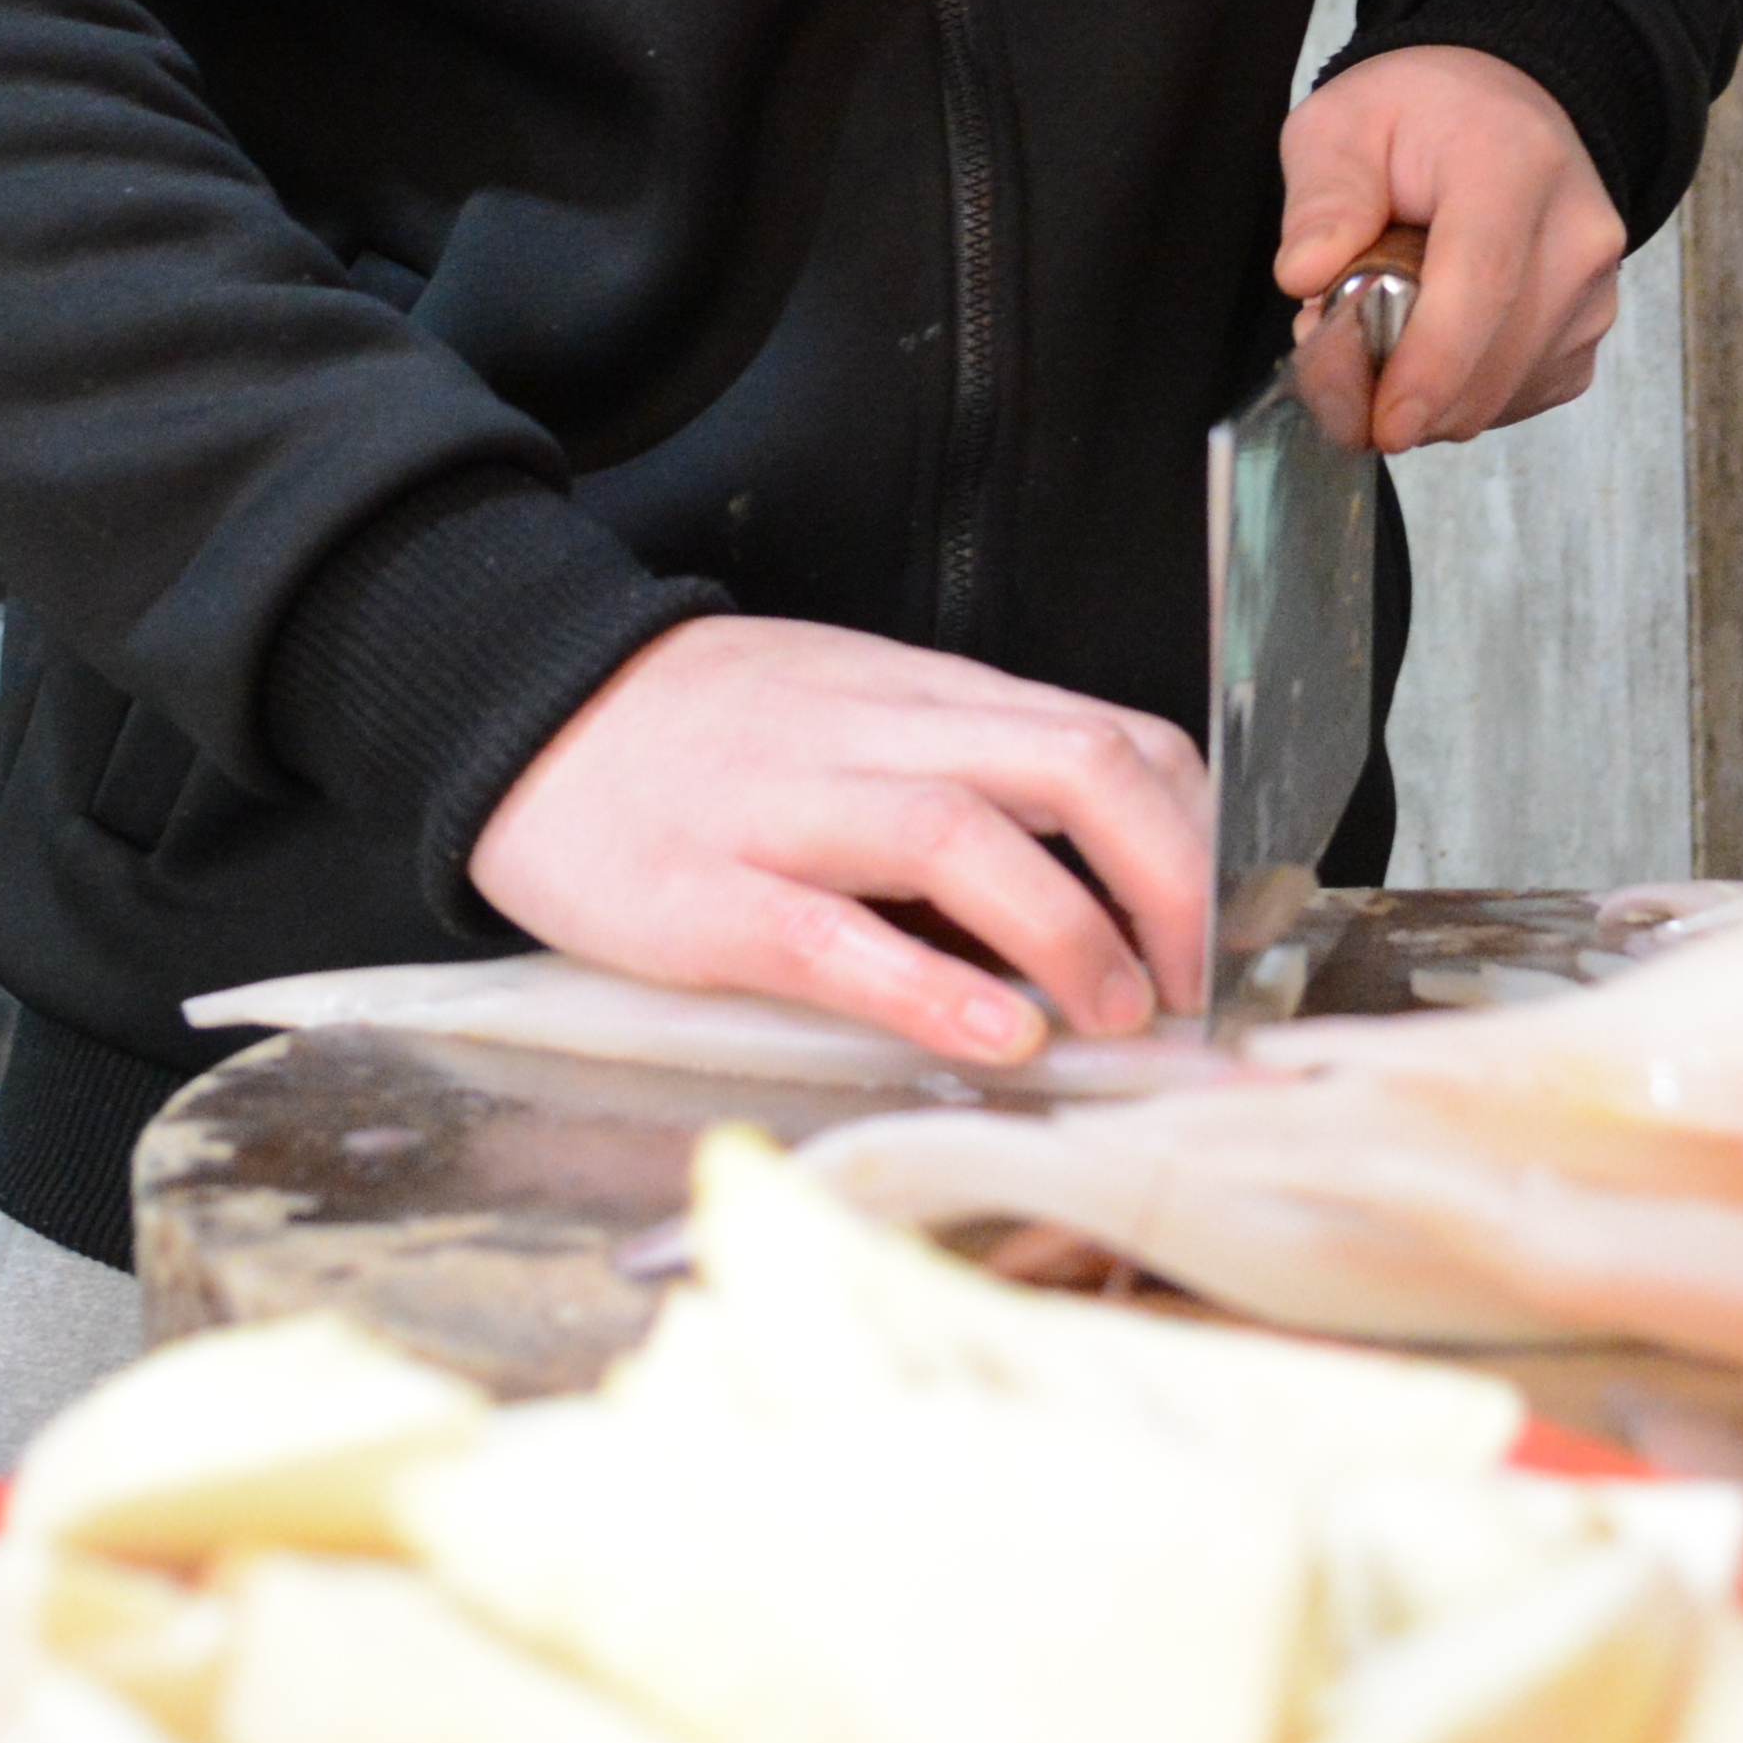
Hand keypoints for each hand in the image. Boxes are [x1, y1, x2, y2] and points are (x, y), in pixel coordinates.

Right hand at [468, 615, 1211, 1068]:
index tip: (1224, 930)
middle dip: (1169, 882)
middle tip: (1192, 988)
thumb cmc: (706, 738)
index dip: (1194, 837)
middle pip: (1074, 769)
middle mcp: (876, 738)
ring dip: (1070, 932)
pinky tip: (995, 1039)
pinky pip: (833, 934)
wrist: (518, 708)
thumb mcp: (858, 721)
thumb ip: (969, 784)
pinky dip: (930, 989)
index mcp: (927, 702)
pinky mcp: (704, 895)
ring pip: (964, 836)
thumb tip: (1106, 895)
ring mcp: (787, 811)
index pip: (1113, 737)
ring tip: (1115, 1018)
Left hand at [1271, 44, 1625, 452]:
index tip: (1384, 423)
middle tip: (1328, 357)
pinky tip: (1429, 341)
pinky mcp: (1586, 337)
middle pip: (1491, 357)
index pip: (1483, 280)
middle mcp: (1575, 231)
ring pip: (1498, 393)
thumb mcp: (1343, 123)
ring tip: (1380, 323)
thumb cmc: (1421, 118)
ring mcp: (1592, 292)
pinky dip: (1456, 395)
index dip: (1431, 363)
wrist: (1505, 112)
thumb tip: (1306, 276)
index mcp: (1513, 162)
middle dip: (1398, 391)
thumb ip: (1323, 198)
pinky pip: (1512, 401)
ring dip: (1423, 393)